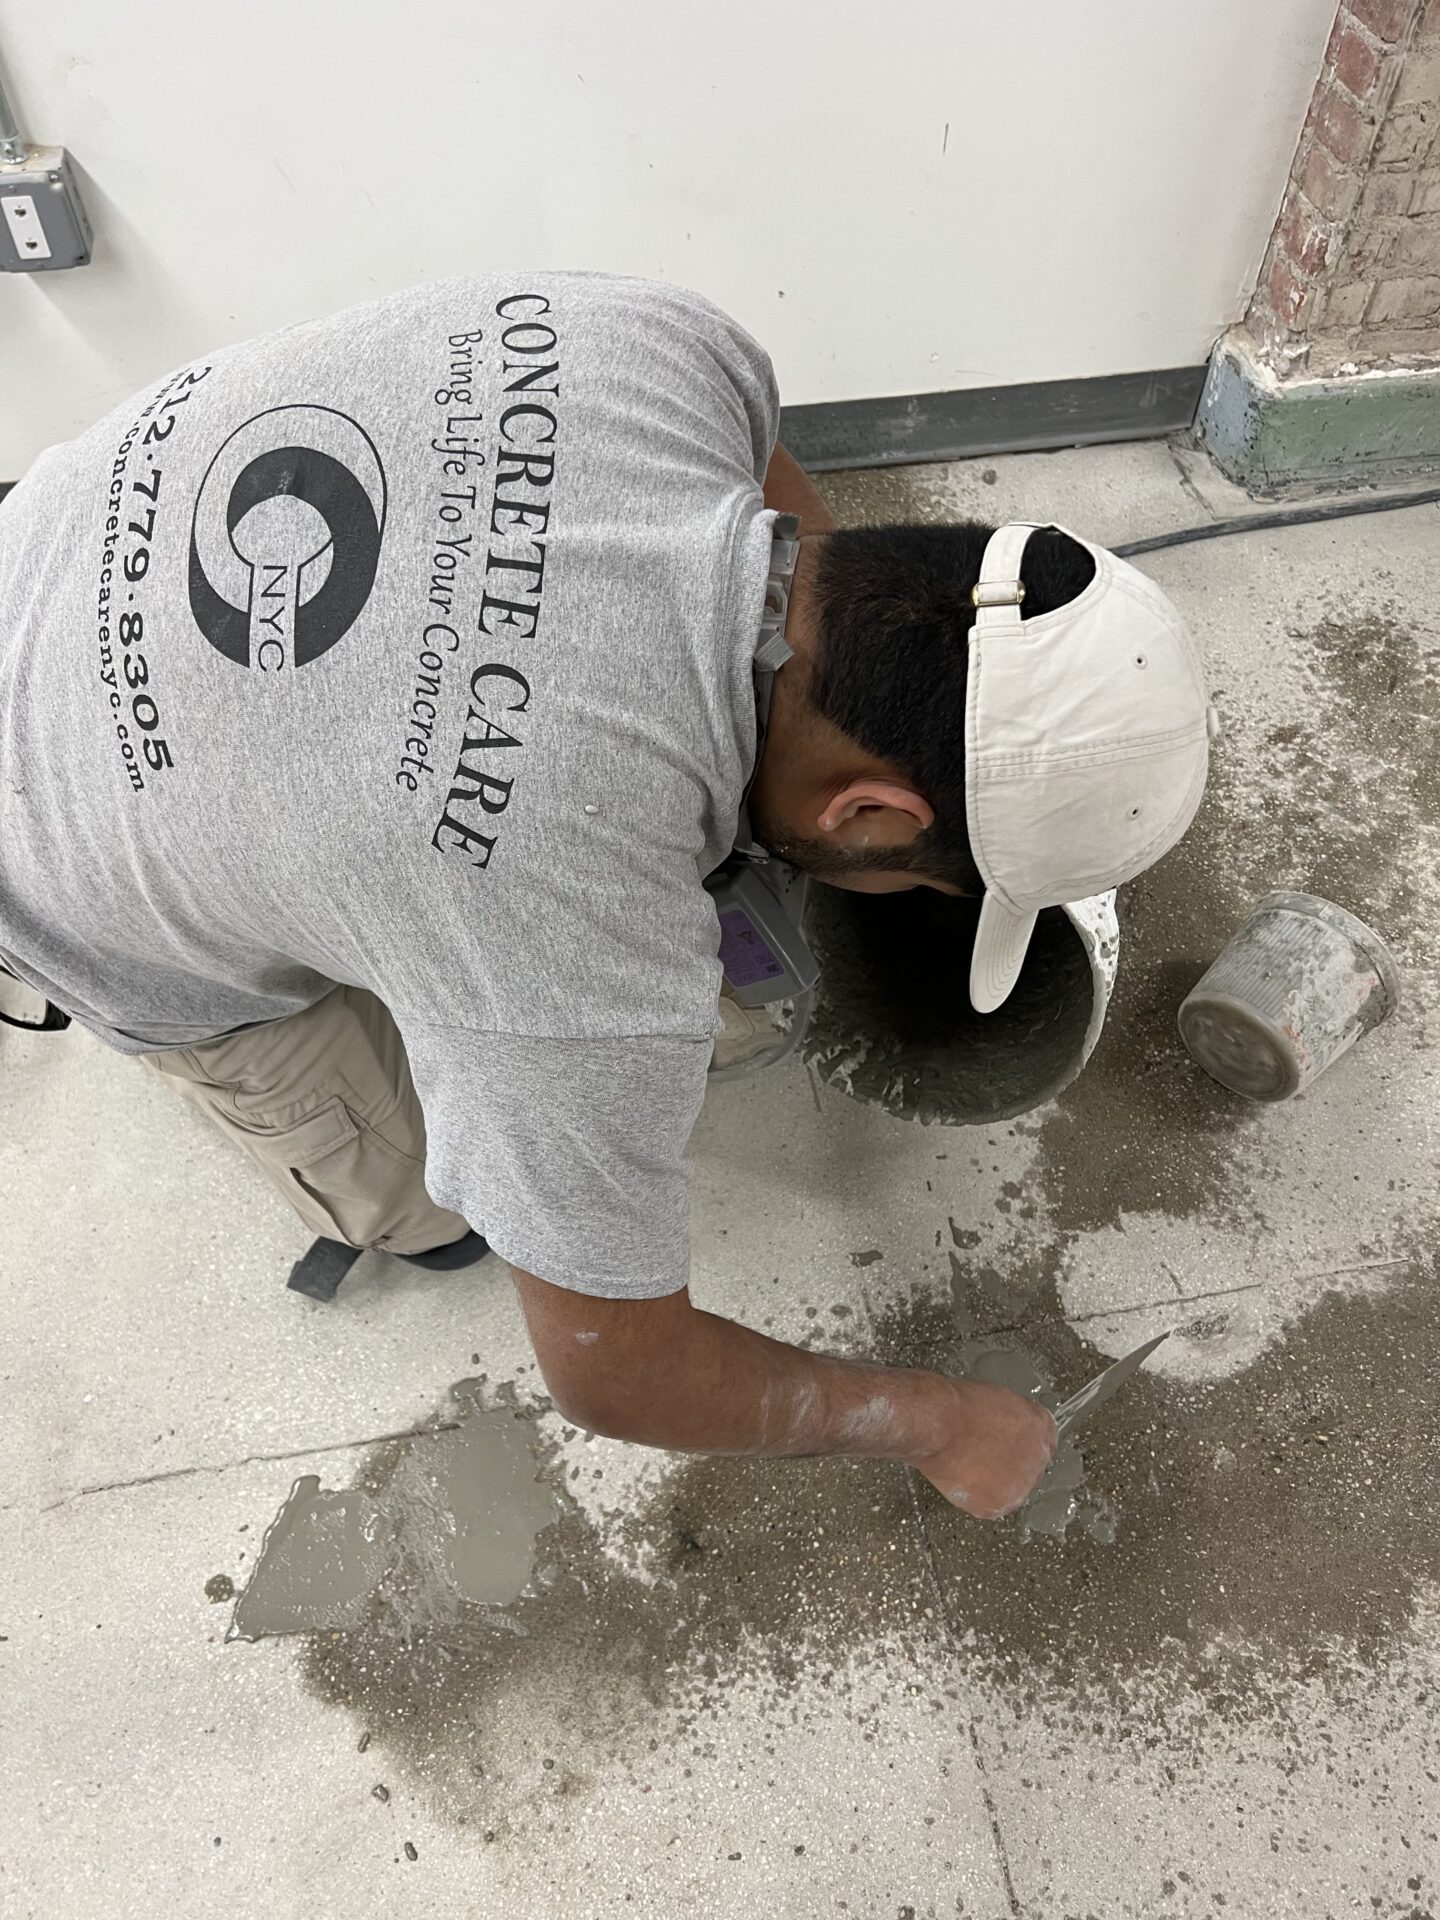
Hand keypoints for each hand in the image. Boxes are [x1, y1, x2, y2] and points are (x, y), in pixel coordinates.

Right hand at [909, 1379, 1057, 1519]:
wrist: (939, 1426)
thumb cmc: (958, 1407)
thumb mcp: (997, 1399)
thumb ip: (1014, 1420)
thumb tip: (1010, 1433)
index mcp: (1042, 1425)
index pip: (1044, 1441)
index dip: (1022, 1444)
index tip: (1008, 1447)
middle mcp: (1039, 1456)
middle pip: (1030, 1468)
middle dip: (1010, 1466)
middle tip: (984, 1458)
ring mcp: (1021, 1483)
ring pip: (1011, 1489)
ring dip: (995, 1483)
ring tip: (969, 1467)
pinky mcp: (999, 1504)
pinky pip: (991, 1505)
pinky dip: (977, 1497)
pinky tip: (963, 1479)